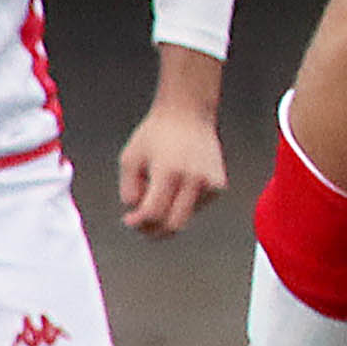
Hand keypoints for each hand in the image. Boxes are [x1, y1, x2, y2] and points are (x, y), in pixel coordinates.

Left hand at [119, 99, 226, 235]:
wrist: (188, 113)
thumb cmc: (155, 135)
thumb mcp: (130, 157)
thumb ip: (129, 190)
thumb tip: (139, 218)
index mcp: (169, 171)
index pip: (154, 212)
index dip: (138, 223)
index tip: (128, 220)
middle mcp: (194, 179)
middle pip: (174, 224)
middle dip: (155, 232)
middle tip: (141, 227)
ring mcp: (210, 183)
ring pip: (185, 217)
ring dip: (167, 213)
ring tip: (159, 189)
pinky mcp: (219, 186)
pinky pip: (196, 207)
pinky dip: (181, 204)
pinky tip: (177, 182)